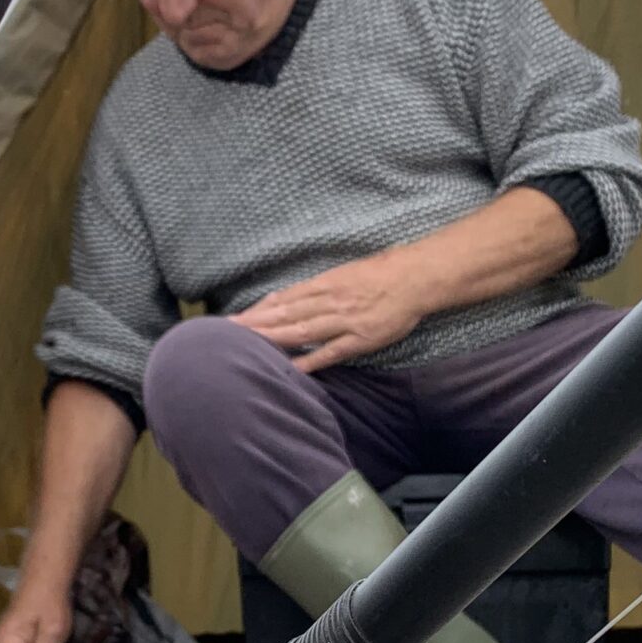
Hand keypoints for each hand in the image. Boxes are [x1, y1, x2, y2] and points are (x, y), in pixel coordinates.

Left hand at [232, 255, 424, 372]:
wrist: (416, 277)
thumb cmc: (382, 273)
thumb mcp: (345, 273)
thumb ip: (320, 288)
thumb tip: (294, 298)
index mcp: (324, 284)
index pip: (283, 299)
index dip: (257, 311)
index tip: (234, 320)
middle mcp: (328, 301)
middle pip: (284, 315)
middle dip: (254, 325)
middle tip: (226, 334)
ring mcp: (343, 320)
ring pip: (301, 331)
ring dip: (272, 339)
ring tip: (246, 348)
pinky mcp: (359, 339)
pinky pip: (330, 351)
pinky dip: (309, 360)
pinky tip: (289, 369)